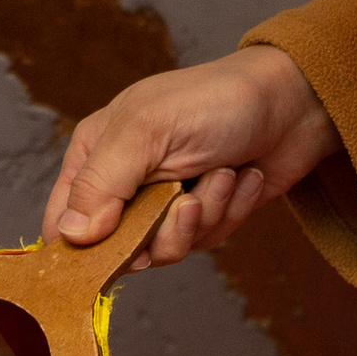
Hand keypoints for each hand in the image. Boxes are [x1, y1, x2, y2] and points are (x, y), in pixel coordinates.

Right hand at [41, 45, 339, 267]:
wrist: (293, 103)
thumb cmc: (216, 101)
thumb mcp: (147, 132)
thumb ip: (102, 184)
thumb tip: (69, 236)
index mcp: (97, 151)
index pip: (63, 218)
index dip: (78, 247)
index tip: (109, 255)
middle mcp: (126, 179)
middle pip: (119, 246)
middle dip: (162, 230)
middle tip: (187, 198)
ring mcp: (165, 199)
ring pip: (166, 249)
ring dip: (205, 215)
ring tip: (223, 172)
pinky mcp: (205, 213)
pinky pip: (205, 242)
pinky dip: (230, 212)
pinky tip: (243, 176)